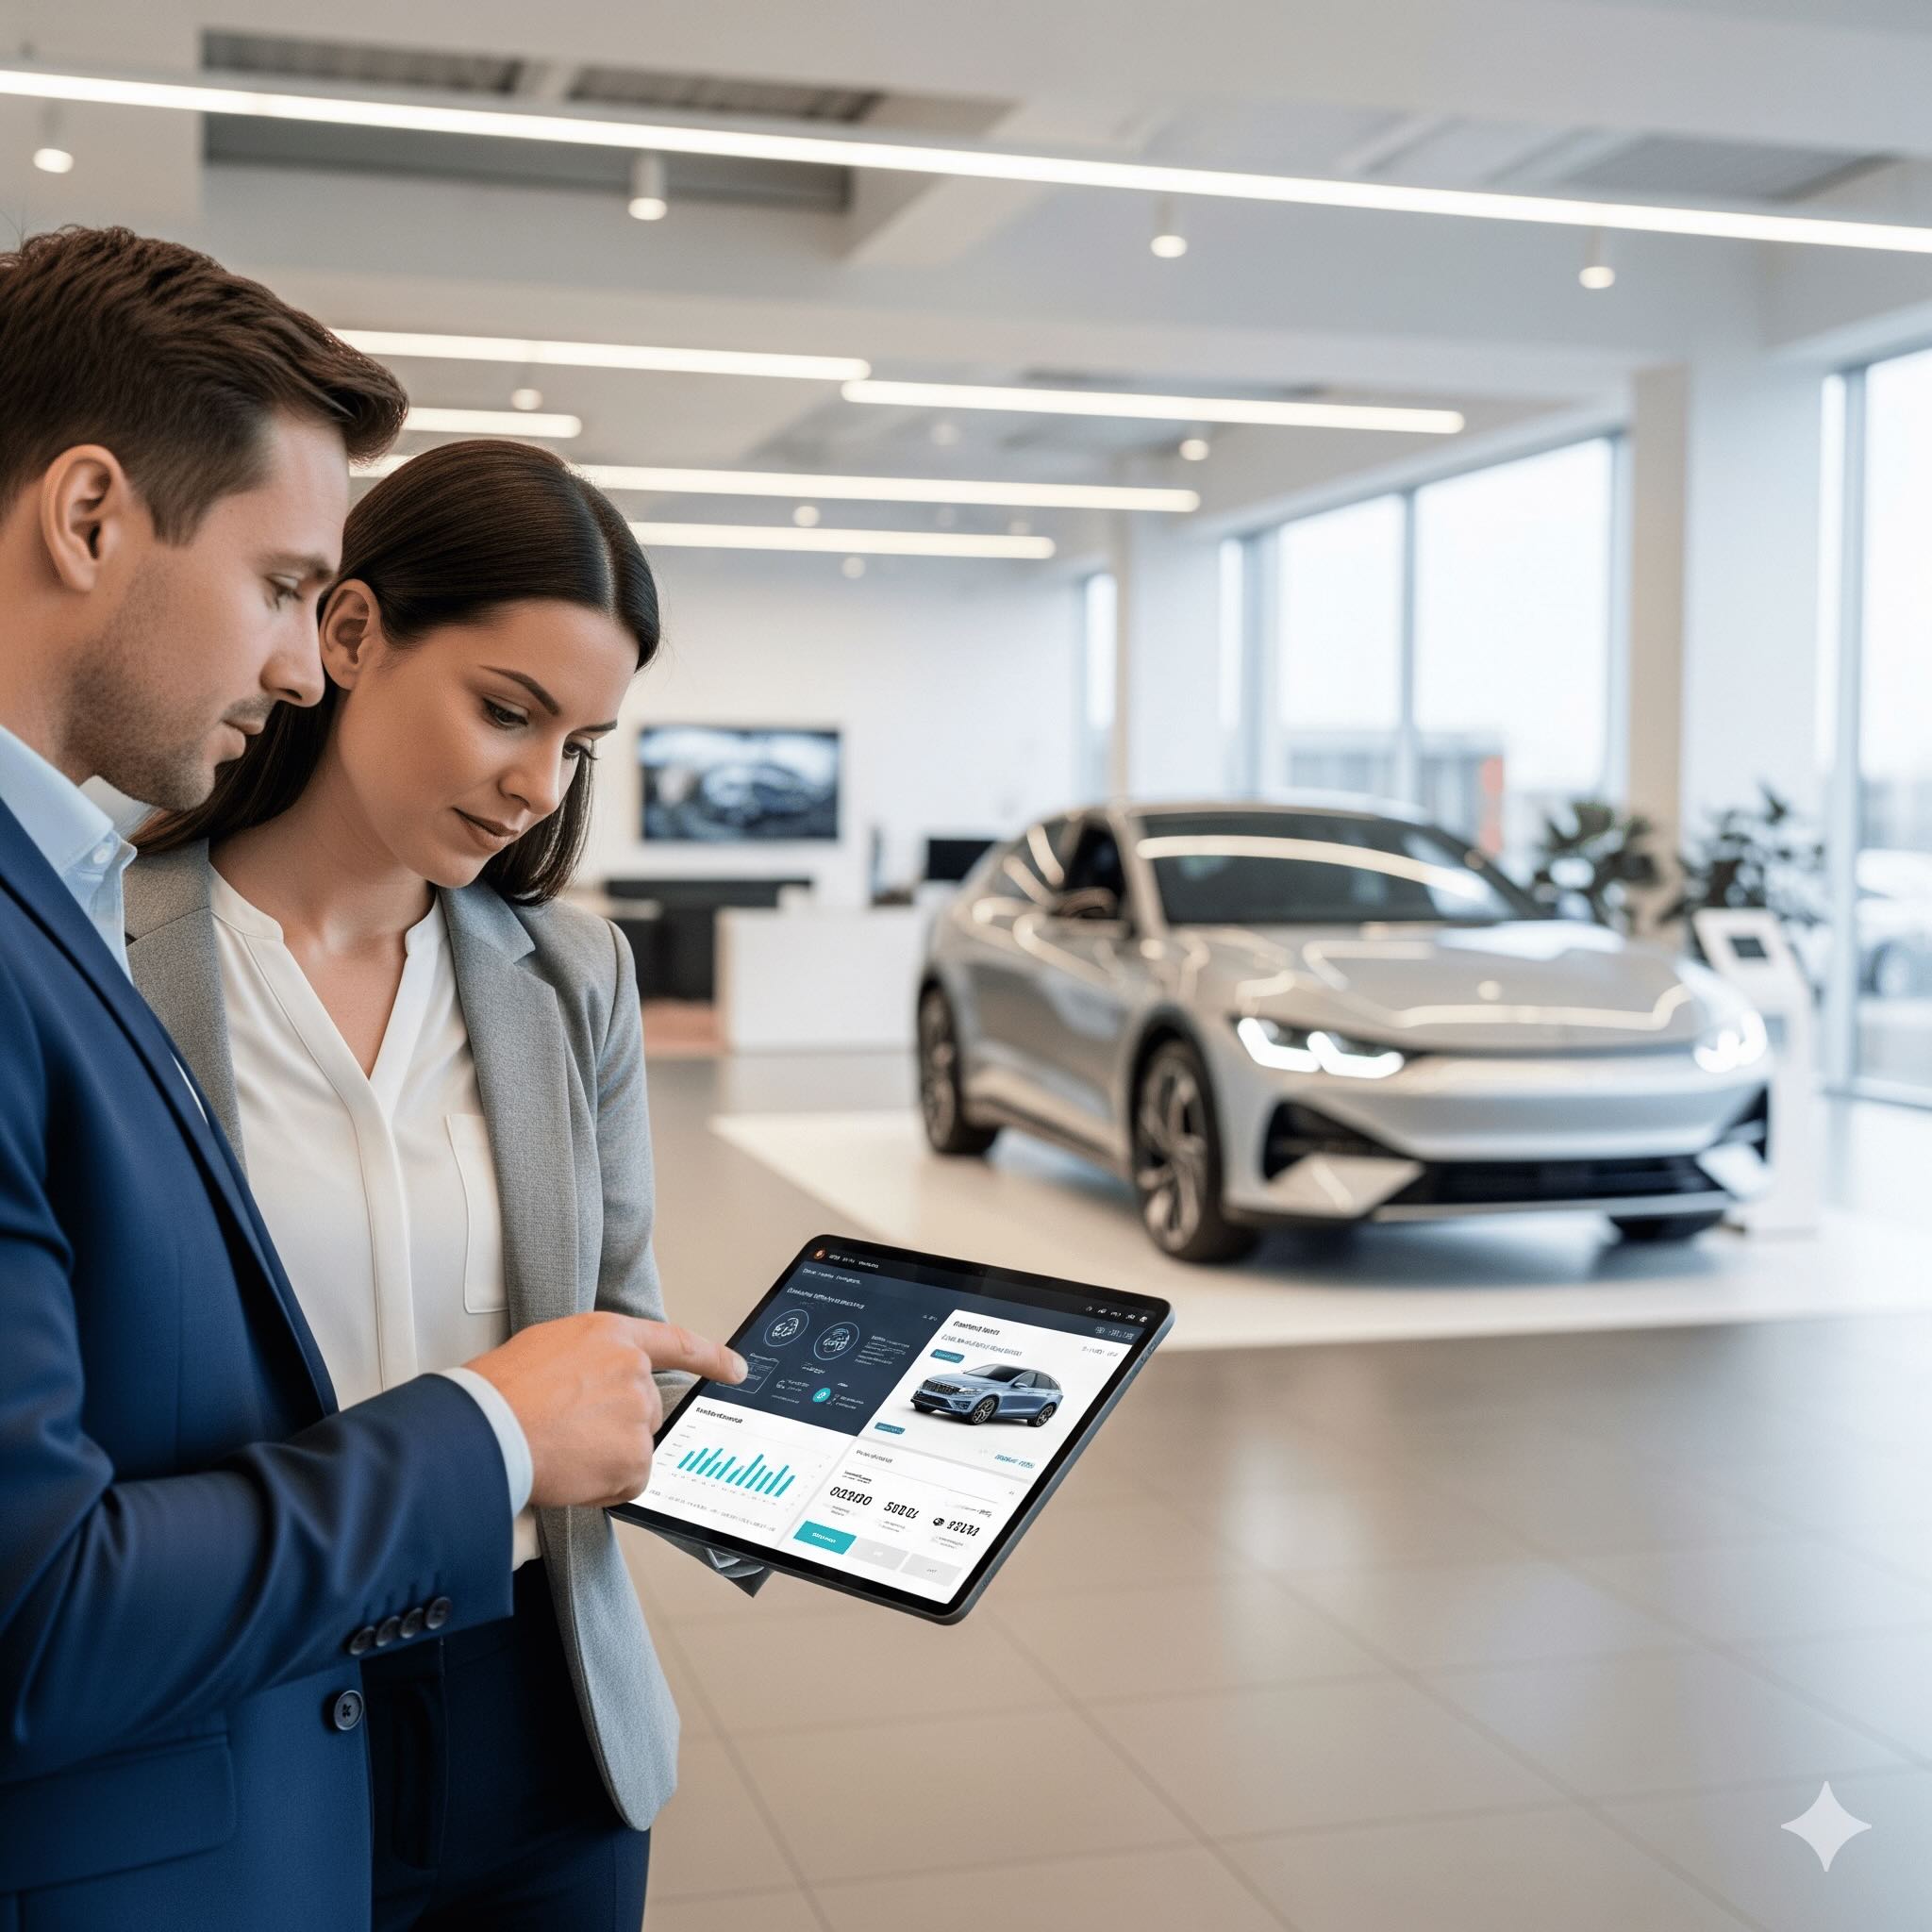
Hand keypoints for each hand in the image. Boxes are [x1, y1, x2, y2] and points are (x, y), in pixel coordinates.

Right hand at [465, 1313, 746, 1508]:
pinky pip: (629, 1481)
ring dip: (605, 1456)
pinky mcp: (636, 1455)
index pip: (675, 1342)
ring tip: (560, 1449)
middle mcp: (634, 1369)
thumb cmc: (498, 1391)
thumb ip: (586, 1359)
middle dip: (615, 1426)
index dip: (711, 1357)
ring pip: (634, 1446)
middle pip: (645, 1408)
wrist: (485, 1428)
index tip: (736, 1368)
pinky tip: (571, 1472)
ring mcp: (638, 1413)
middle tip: (567, 1432)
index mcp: (611, 1335)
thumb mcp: (546, 1347)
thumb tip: (591, 1384)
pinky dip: (605, 1487)